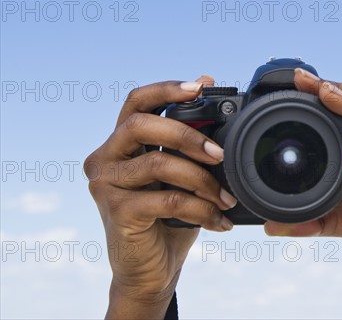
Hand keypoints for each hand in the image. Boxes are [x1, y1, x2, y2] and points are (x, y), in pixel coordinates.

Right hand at [84, 77, 237, 319]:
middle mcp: (105, 158)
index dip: (166, 89)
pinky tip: (218, 220)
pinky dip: (200, 208)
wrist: (151, 271)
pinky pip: (168, 199)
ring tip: (226, 198)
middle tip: (220, 153)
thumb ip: (188, 136)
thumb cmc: (168, 217)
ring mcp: (106, 185)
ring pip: (158, 163)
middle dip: (187, 135)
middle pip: (141, 124)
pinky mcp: (116, 211)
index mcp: (121, 143)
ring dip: (202, 179)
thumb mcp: (180, 173)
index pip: (136, 102)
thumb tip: (206, 81)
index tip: (200, 87)